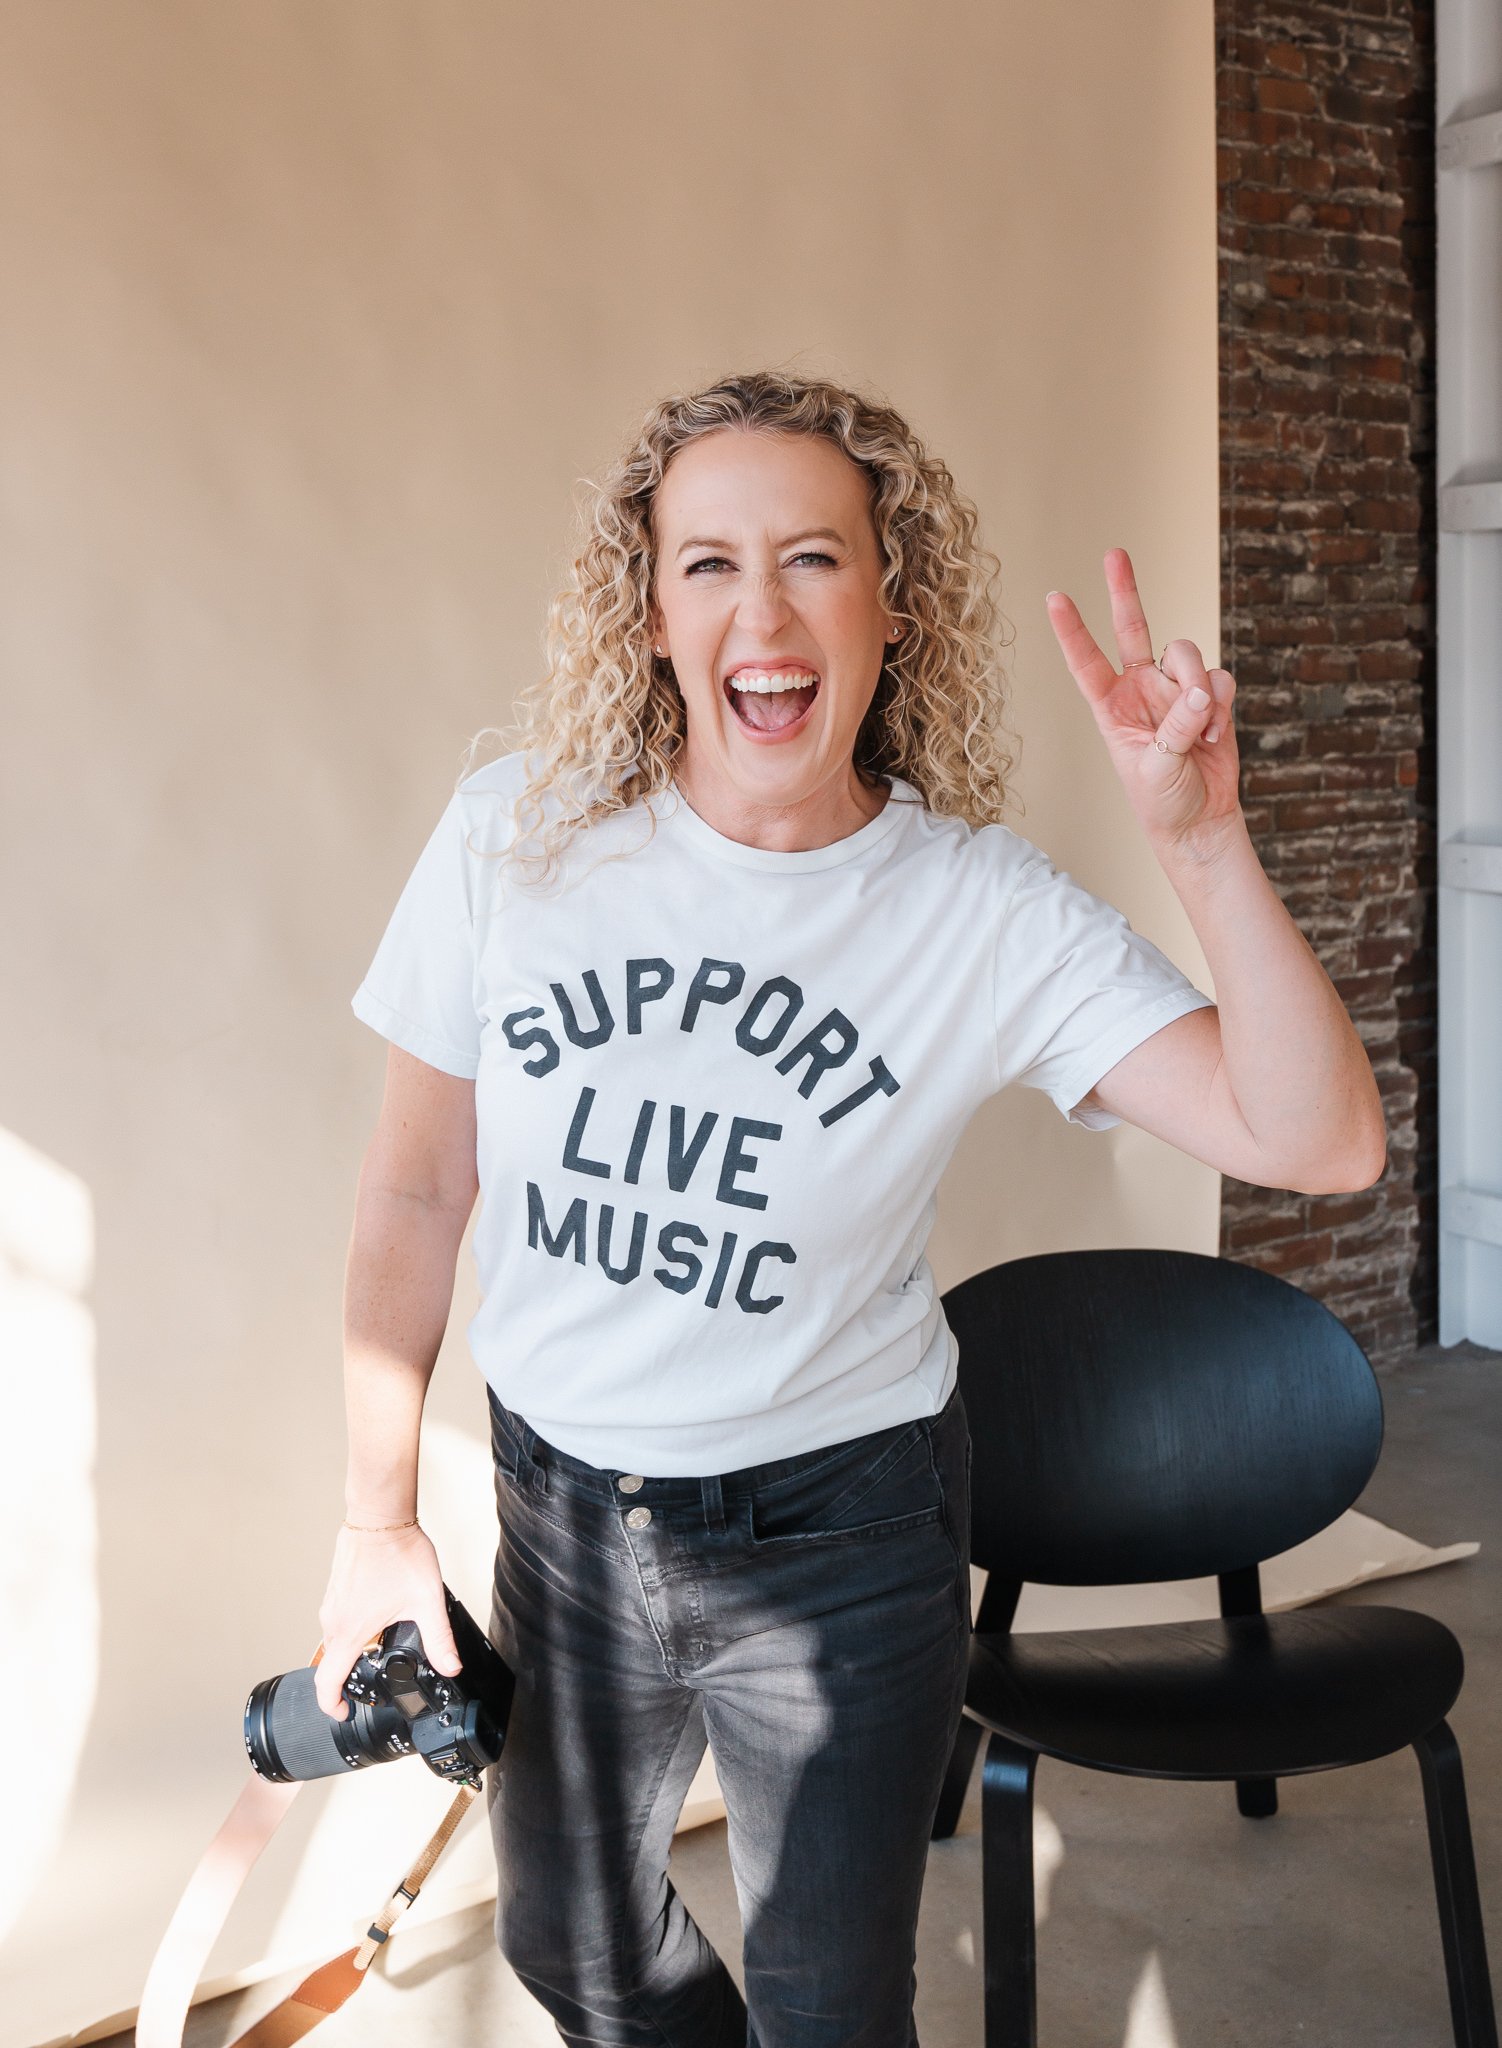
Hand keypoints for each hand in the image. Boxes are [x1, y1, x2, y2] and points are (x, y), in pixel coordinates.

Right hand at [314, 1520, 462, 1720]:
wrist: (381, 1516)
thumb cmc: (398, 1552)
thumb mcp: (426, 1602)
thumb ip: (439, 1639)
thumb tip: (450, 1666)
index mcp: (348, 1631)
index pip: (328, 1683)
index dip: (333, 1706)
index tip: (344, 1714)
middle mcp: (332, 1620)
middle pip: (332, 1663)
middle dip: (351, 1679)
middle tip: (376, 1682)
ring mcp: (331, 1603)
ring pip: (336, 1640)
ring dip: (353, 1652)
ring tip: (382, 1649)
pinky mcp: (336, 1590)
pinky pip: (338, 1620)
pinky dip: (353, 1630)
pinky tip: (380, 1618)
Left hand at [1045, 548, 1241, 855]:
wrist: (1202, 820)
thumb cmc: (1163, 801)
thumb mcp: (1156, 767)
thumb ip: (1176, 725)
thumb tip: (1200, 689)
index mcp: (1111, 707)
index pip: (1086, 663)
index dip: (1072, 631)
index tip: (1054, 597)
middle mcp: (1140, 689)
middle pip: (1133, 628)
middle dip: (1125, 591)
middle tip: (1114, 553)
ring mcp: (1175, 689)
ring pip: (1187, 654)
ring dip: (1197, 688)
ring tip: (1200, 732)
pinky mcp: (1210, 696)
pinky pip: (1219, 679)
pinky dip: (1221, 706)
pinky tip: (1214, 737)